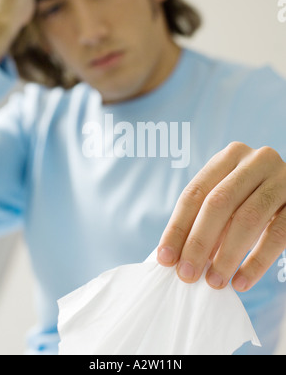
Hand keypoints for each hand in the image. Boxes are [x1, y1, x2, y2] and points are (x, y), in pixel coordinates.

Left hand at [157, 142, 285, 291]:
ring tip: (214, 282)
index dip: (177, 227)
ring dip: (227, 255)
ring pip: (247, 219)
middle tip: (187, 274)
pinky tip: (242, 281)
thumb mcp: (228, 199)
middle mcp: (255, 161)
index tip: (165, 258)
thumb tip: (175, 257)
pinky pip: (277, 235)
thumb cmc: (251, 198)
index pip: (195, 192)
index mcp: (229, 156)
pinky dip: (257, 262)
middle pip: (218, 203)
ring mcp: (281, 179)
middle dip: (198, 242)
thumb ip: (204, 219)